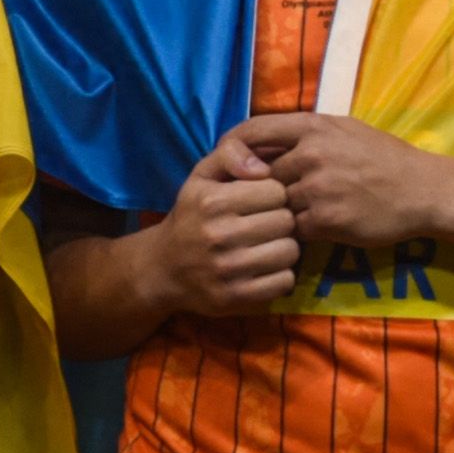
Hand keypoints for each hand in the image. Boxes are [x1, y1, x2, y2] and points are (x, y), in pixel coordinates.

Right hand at [158, 133, 303, 316]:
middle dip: (280, 221)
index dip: (273, 195)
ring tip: (265, 246)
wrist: (163, 269)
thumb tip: (264, 166)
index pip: (276, 191)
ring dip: (284, 248)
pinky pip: (284, 282)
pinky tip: (263, 269)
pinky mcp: (236, 298)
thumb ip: (231, 154)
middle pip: (286, 221)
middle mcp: (220, 236)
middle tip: (265, 226)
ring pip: (290, 252)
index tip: (260, 202)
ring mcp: (228, 270)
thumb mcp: (202, 176)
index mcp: (213, 202)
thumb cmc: (191, 216)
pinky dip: (280, 276)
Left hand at [232, 112, 453, 256]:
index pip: (250, 131)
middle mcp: (311, 154)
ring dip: (288, 211)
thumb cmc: (385, 159)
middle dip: (268, 189)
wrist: (424, 191)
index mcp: (313, 126)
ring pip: (277, 205)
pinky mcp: (325, 219)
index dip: (232, 149)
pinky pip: (295, 228)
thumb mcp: (345, 130)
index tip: (234, 166)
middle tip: (285, 196)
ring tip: (314, 210)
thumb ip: (305, 135)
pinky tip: (326, 225)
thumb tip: (263, 145)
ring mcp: (317, 188)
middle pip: (260, 176)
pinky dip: (305, 230)